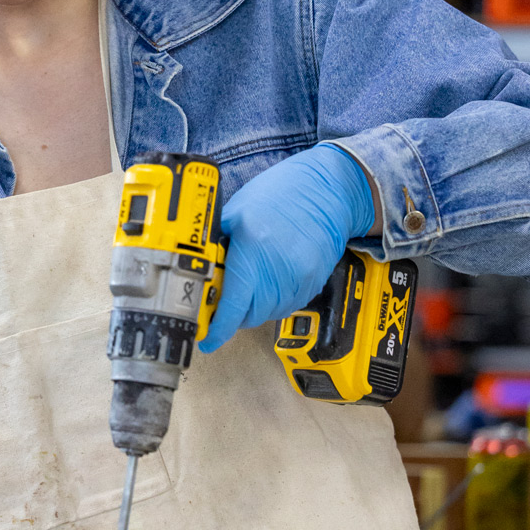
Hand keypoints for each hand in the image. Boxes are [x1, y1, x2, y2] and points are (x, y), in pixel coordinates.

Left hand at [199, 144, 374, 352]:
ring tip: (250, 284)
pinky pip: (288, 307)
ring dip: (254, 308)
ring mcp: (299, 278)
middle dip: (233, 315)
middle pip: (249, 316)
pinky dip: (274, 302)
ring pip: (269, 314)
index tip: (208, 339)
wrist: (328, 190)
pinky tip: (270, 280)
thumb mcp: (237, 209)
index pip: (232, 305)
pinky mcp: (313, 283)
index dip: (218, 329)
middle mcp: (277, 269)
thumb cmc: (282, 193)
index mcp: (252, 248)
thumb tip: (200, 266)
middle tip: (225, 300)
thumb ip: (218, 241)